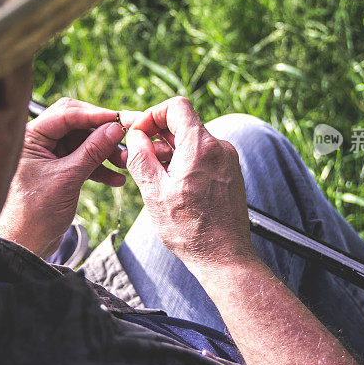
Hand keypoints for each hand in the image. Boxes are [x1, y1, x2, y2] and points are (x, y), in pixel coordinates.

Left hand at [0, 98, 125, 257]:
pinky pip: (82, 160)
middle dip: (101, 133)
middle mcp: (37, 141)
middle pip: (76, 124)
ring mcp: (48, 156)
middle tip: (124, 138)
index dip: (95, 115)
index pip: (66, 114)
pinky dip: (98, 168)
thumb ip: (92, 151)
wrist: (24, 245)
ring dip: (103, 152)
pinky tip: (115, 179)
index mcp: (30, 137)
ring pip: (82, 143)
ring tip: (123, 164)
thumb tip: (115, 128)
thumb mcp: (68, 178)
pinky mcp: (57, 170)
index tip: (119, 119)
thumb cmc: (35, 213)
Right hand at [123, 97, 256, 268]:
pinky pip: (202, 156)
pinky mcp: (229, 173)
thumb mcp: (154, 193)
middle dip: (156, 136)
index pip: (176, 106)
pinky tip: (169, 183)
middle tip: (134, 155)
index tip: (138, 133)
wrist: (224, 258)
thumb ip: (141, 158)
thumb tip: (134, 137)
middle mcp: (219, 148)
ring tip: (148, 173)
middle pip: (183, 124)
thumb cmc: (191, 230)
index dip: (152, 114)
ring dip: (168, 151)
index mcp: (201, 146)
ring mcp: (227, 160)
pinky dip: (183, 162)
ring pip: (191, 142)